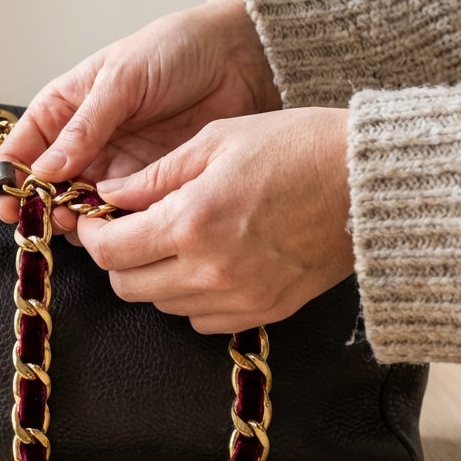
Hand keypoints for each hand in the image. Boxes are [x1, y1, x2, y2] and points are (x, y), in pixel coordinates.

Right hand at [0, 0, 277, 234]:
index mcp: (65, 108)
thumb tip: (46, 168)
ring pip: (81, 207)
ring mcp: (115, 166)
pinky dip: (116, 224)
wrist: (237, 57)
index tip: (9, 203)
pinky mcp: (148, 185)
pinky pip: (122, 213)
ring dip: (78, 220)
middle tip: (55, 218)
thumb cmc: (175, 49)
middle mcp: (84, 142)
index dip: (10, 179)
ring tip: (86, 223)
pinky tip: (120, 225)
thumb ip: (87, 124)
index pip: (22, 149)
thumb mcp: (123, 78)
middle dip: (43, 208)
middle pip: (46, 188)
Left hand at [75, 109, 354, 334]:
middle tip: (128, 229)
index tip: (96, 219)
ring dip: (154, 276)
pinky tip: (206, 263)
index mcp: (192, 221)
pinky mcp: (266, 311)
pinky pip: (203, 320)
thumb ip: (155, 175)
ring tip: (172, 240)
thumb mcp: (216, 141)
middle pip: (128, 287)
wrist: (368, 183)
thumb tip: (109, 195)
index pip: (110, 251)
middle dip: (118, 258)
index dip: (92, 235)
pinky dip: (191, 297)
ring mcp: (240, 297)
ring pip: (163, 305)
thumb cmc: (296, 147)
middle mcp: (210, 270)